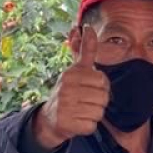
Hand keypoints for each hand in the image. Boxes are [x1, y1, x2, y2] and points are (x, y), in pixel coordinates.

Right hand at [32, 26, 109, 149]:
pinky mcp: (67, 124)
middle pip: (103, 97)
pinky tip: (78, 121)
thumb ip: (85, 51)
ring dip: (94, 114)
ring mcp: (65, 106)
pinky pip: (91, 125)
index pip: (102, 80)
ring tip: (82, 111)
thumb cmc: (68, 92)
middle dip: (99, 101)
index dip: (101, 86)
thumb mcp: (75, 70)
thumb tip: (88, 26)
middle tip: (86, 102)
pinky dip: (88, 126)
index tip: (90, 88)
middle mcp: (66, 88)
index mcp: (70, 74)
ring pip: (99, 112)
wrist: (50, 119)